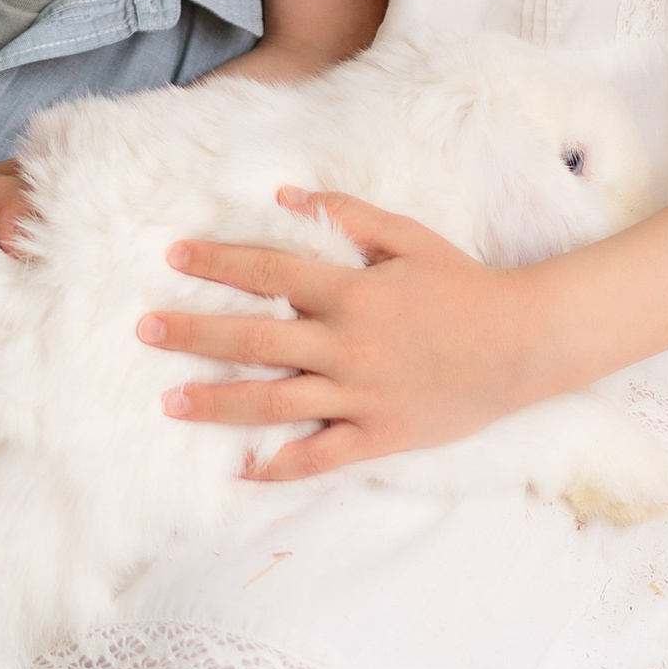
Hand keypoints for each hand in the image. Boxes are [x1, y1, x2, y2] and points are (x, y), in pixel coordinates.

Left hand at [135, 190, 558, 482]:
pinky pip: (319, 457)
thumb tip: (285, 197)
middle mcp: (347, 346)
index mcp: (352, 293)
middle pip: (255, 340)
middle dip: (194, 333)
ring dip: (218, 402)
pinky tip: (240, 470)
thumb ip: (346, 216)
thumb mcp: (407, 236)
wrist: (522, 344)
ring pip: (274, 403)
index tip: (174, 257)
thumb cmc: (463, 283)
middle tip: (145, 330)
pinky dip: (279, 467)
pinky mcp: (378, 437)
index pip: (269, 274)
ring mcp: (360, 397)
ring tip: (170, 402)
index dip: (218, 263)